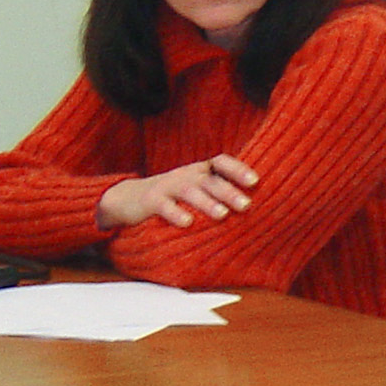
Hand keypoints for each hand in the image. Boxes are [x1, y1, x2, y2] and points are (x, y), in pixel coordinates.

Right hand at [96, 155, 258, 229]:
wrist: (128, 198)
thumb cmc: (174, 197)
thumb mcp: (196, 189)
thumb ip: (219, 193)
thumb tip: (256, 206)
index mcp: (200, 171)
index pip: (221, 162)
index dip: (238, 169)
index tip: (255, 181)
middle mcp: (186, 175)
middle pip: (209, 180)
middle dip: (228, 192)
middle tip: (246, 205)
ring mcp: (167, 186)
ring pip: (189, 191)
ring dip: (206, 202)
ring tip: (222, 215)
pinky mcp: (150, 201)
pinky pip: (163, 206)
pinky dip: (175, 214)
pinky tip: (188, 223)